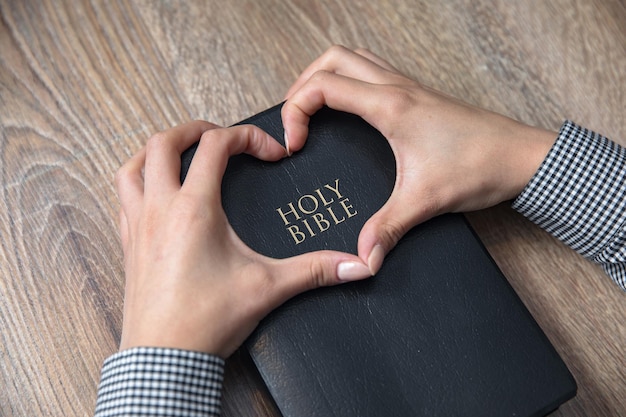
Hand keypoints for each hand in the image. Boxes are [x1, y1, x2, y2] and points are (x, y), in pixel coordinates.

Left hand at [115, 121, 370, 357]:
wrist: (162, 359)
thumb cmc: (205, 321)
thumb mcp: (267, 288)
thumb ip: (314, 270)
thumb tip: (356, 265)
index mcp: (194, 209)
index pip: (216, 145)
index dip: (247, 137)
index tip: (269, 154)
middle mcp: (160, 209)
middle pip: (165, 142)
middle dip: (196, 130)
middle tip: (221, 136)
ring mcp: (138, 225)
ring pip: (133, 165)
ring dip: (157, 149)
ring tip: (182, 151)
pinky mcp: (128, 244)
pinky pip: (123, 195)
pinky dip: (139, 179)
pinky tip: (157, 193)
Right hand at [282, 46, 555, 273]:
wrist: (524, 157)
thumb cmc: (481, 165)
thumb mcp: (426, 201)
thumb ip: (388, 228)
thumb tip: (363, 257)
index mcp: (390, 105)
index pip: (324, 86)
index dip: (296, 110)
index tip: (294, 142)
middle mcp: (397, 87)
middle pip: (332, 58)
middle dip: (303, 83)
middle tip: (294, 117)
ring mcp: (409, 87)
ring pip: (354, 58)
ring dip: (327, 75)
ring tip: (313, 108)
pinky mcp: (419, 96)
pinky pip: (374, 70)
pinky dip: (351, 80)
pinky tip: (352, 110)